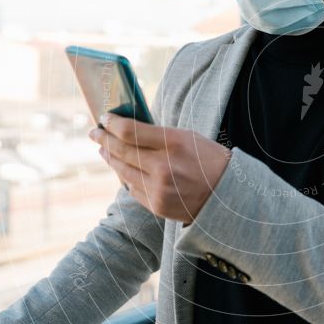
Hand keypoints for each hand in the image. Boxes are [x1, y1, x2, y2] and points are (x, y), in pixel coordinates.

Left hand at [88, 113, 231, 224]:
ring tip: (104, 149)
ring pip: (122, 171)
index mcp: (175, 143)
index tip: (104, 118)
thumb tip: (126, 130)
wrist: (229, 195)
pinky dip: (126, 177)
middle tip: (95, 132)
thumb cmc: (209, 161)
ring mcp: (159, 189)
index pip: (130, 131)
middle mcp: (164, 167)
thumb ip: (158, 135)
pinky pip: (132, 188)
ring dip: (111, 158)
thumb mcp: (188, 138)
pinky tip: (123, 169)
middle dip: (104, 139)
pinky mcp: (156, 205)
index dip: (112, 124)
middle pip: (121, 151)